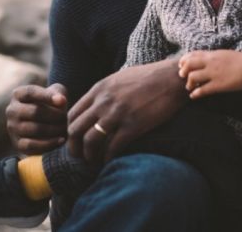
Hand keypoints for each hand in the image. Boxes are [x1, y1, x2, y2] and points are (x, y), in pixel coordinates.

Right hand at [5, 83, 67, 153]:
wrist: (46, 123)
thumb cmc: (51, 104)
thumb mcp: (55, 93)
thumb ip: (58, 93)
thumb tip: (60, 101)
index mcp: (18, 94)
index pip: (30, 93)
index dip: (47, 97)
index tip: (63, 101)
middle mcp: (12, 110)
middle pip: (34, 112)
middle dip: (54, 115)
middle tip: (66, 118)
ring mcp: (13, 128)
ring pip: (34, 129)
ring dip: (53, 129)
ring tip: (65, 128)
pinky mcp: (17, 143)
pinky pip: (32, 145)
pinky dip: (49, 144)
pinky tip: (61, 139)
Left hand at [67, 58, 187, 163]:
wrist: (171, 78)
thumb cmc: (148, 78)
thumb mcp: (119, 78)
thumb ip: (104, 92)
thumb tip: (95, 105)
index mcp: (99, 90)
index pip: (72, 114)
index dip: (69, 131)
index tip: (76, 141)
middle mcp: (104, 102)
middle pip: (75, 129)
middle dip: (74, 147)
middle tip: (80, 157)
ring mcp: (118, 114)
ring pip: (90, 141)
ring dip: (89, 156)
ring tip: (93, 162)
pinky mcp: (133, 125)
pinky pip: (113, 147)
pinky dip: (108, 158)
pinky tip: (110, 161)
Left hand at [178, 50, 241, 98]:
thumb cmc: (241, 61)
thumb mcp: (224, 54)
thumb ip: (212, 57)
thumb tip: (203, 60)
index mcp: (212, 54)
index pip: (192, 55)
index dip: (184, 60)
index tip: (181, 65)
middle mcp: (210, 63)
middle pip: (189, 65)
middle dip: (183, 71)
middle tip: (182, 76)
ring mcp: (214, 74)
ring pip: (193, 77)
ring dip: (189, 83)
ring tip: (190, 87)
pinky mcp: (219, 85)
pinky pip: (202, 90)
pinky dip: (195, 94)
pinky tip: (193, 96)